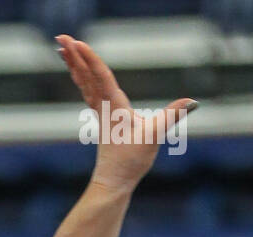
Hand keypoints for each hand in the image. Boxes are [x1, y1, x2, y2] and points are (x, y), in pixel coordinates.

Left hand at [57, 34, 194, 193]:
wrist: (113, 183)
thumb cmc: (131, 162)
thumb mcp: (154, 137)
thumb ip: (172, 116)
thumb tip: (192, 102)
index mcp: (114, 107)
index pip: (101, 76)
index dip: (90, 58)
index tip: (76, 43)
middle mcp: (103, 107)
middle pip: (87, 75)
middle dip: (74, 56)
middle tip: (60, 37)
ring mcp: (101, 112)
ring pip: (84, 82)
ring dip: (75, 64)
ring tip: (62, 48)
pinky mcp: (102, 118)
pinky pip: (88, 91)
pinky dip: (82, 78)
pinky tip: (78, 73)